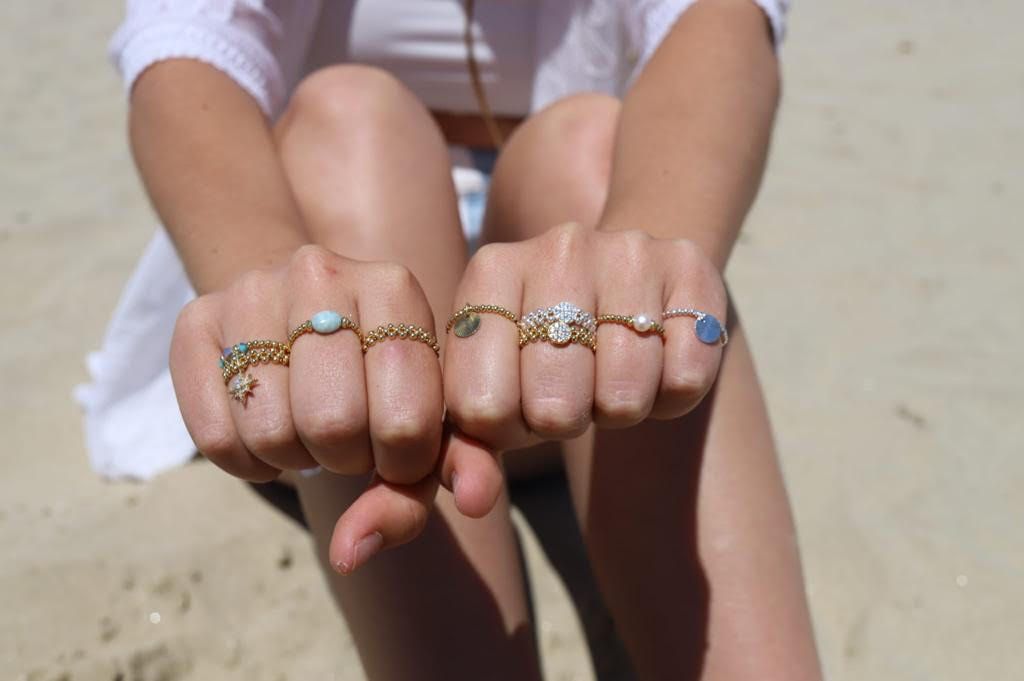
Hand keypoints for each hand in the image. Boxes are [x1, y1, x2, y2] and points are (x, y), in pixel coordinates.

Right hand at [169, 245, 495, 571]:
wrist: (308, 313)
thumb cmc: (386, 378)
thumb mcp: (435, 413)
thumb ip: (453, 472)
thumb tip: (357, 551)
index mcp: (395, 286)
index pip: (406, 419)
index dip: (403, 462)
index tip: (398, 450)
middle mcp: (320, 273)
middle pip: (333, 423)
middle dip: (348, 459)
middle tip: (351, 442)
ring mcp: (251, 291)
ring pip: (271, 432)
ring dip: (297, 460)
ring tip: (313, 435)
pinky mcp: (195, 319)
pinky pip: (215, 437)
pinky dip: (249, 465)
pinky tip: (271, 440)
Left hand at [443, 221, 728, 457]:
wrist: (620, 283)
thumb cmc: (538, 355)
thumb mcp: (490, 395)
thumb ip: (464, 454)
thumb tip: (475, 501)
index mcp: (490, 273)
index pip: (482, 406)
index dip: (505, 429)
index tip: (518, 404)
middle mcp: (558, 248)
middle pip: (554, 406)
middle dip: (563, 421)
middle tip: (570, 391)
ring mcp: (629, 252)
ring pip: (624, 396)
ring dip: (618, 410)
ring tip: (609, 375)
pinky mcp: (690, 268)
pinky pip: (685, 380)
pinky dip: (670, 397)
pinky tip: (655, 363)